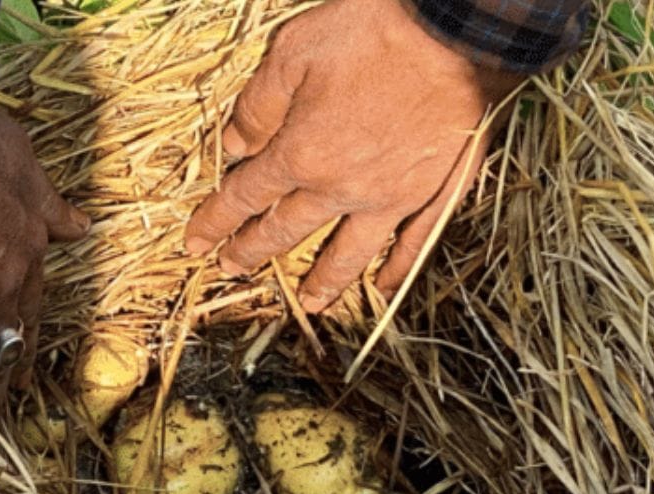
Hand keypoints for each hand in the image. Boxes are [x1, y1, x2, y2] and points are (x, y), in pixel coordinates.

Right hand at [0, 108, 88, 439]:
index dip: (25, 339)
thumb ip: (51, 206)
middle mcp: (6, 286)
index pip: (29, 309)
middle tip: (9, 418)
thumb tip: (81, 226)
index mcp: (28, 254)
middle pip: (10, 345)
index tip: (21, 362)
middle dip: (8, 384)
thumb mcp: (29, 168)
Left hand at [185, 0, 521, 311]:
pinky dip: (398, 270)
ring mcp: (391, 198)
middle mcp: (341, 188)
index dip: (215, 221)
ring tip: (309, 304)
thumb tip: (233, 145)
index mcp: (301, 154)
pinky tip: (387, 287)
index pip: (245, 197)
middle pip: (286, 230)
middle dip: (252, 252)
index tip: (196, 244)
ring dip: (324, 281)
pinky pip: (412, 244)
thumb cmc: (374, 30)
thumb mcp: (294, 51)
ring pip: (348, 253)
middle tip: (232, 270)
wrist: (457, 28)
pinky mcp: (435, 194)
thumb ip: (258, 104)